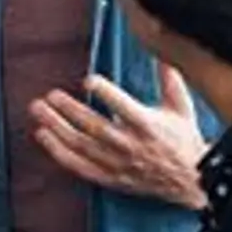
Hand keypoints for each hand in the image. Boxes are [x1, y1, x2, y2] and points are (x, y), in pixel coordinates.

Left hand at [29, 64, 208, 209]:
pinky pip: (79, 166)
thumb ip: (169, 78)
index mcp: (148, 125)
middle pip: (94, 127)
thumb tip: (162, 49)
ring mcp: (117, 163)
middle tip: (49, 95)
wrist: (192, 181)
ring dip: (57, 128)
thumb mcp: (181, 106)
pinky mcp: (110, 177)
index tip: (88, 79)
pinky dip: (59, 153)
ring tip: (38, 110)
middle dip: (69, 110)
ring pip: (81, 145)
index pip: (124, 108)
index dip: (106, 93)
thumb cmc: (183, 140)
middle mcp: (130, 145)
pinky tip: (43, 137)